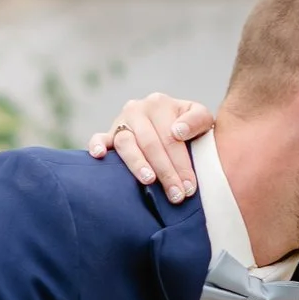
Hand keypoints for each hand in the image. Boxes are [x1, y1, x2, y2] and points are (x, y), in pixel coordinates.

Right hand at [87, 91, 213, 199]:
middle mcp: (138, 109)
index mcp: (160, 104)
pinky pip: (98, 138)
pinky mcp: (108, 134)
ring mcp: (121, 121)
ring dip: (137, 164)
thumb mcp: (201, 119)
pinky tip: (100, 156)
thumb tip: (177, 131)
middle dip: (165, 172)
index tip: (189, 187)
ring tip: (149, 180)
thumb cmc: (188, 128)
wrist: (171, 126)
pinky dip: (97, 146)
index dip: (181, 164)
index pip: (171, 137)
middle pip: (150, 143)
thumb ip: (197, 120)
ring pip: (126, 143)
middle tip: (175, 195)